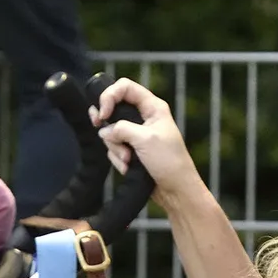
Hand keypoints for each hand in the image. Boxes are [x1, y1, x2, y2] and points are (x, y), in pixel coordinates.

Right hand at [90, 78, 196, 201]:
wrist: (175, 189)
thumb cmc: (169, 161)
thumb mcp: (145, 139)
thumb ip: (121, 129)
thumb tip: (104, 131)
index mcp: (152, 107)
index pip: (125, 87)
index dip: (109, 96)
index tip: (103, 114)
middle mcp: (144, 117)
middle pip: (114, 109)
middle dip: (108, 126)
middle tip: (101, 130)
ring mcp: (136, 134)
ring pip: (111, 132)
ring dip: (116, 148)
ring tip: (129, 159)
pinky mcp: (131, 150)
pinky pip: (114, 148)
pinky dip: (118, 159)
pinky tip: (129, 167)